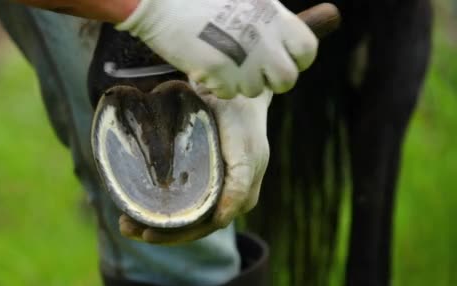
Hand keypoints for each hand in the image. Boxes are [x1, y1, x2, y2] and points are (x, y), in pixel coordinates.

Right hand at [116, 0, 317, 98]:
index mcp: (275, 16)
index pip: (307, 50)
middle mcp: (265, 38)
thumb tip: (279, 41)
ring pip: (254, 89)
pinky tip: (205, 66)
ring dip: (239, 83)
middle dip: (270, 82)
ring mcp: (244, 57)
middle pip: (287, 80)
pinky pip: (227, 92)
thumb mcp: (244, 0)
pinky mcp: (219, 71)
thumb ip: (267, 20)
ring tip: (222, 64)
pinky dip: (216, 86)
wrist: (161, 2)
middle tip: (251, 74)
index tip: (280, 61)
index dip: (296, 61)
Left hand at [120, 84, 272, 244]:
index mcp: (242, 196)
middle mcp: (232, 199)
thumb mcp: (243, 148)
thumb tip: (220, 221)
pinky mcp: (208, 181)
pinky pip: (186, 204)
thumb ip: (238, 185)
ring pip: (187, 219)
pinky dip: (163, 210)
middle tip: (128, 228)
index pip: (206, 225)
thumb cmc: (238, 114)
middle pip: (193, 226)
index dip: (178, 234)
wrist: (238, 93)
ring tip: (125, 225)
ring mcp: (219, 191)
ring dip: (156, 225)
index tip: (148, 233)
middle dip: (160, 232)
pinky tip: (138, 210)